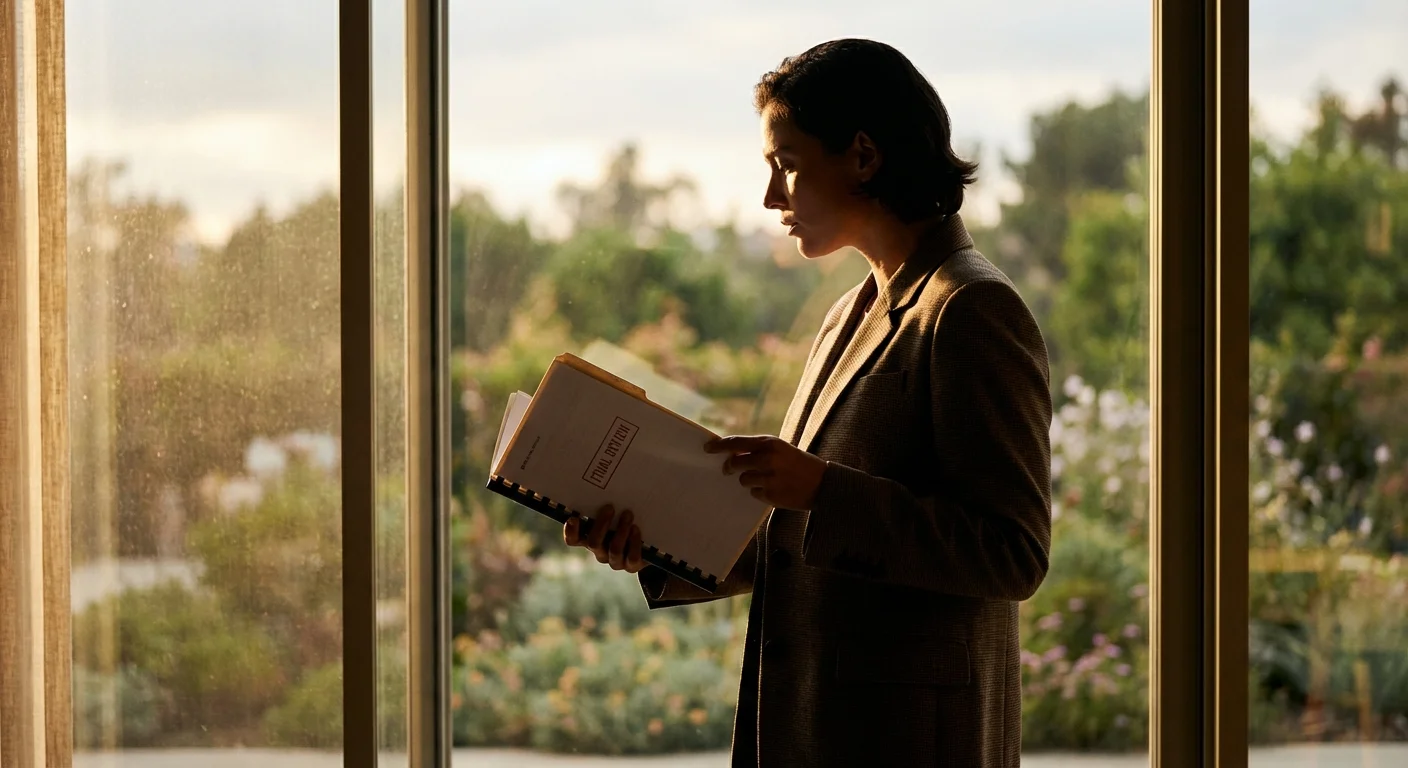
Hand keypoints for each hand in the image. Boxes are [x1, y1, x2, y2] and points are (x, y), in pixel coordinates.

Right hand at [563, 504, 645, 572]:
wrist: (647, 542)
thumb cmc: (624, 519)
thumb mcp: (613, 513)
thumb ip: (605, 505)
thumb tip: (605, 480)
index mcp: (589, 538)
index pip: (573, 540)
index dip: (571, 531)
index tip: (574, 517)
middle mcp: (600, 551)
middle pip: (593, 543)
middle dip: (601, 524)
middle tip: (609, 507)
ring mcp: (615, 560)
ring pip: (614, 549)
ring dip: (621, 530)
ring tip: (628, 514)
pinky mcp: (631, 565)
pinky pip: (632, 557)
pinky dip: (634, 542)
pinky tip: (636, 529)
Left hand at [705, 434, 827, 510]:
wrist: (823, 484)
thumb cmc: (798, 463)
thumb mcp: (781, 449)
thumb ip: (758, 449)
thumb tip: (732, 453)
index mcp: (770, 443)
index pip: (736, 443)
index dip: (719, 446)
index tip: (708, 448)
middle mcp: (768, 459)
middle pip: (735, 463)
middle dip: (730, 466)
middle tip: (729, 469)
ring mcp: (769, 478)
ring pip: (743, 480)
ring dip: (748, 480)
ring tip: (765, 479)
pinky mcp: (771, 495)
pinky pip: (754, 493)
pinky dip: (759, 491)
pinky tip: (774, 489)